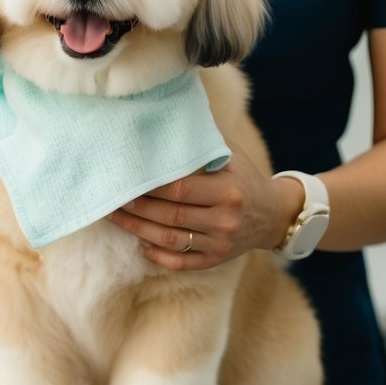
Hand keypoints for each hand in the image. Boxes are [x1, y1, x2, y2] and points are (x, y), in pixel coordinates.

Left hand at [107, 146, 302, 270]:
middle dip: (137, 209)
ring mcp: (220, 243)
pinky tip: (141, 245)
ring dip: (138, 231)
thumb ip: (202, 143)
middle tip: (111, 199)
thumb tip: (164, 122)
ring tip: (116, 218)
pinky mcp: (216, 260)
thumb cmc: (245, 177)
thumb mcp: (231, 155)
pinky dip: (159, 256)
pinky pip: (182, 262)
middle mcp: (224, 220)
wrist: (274, 214)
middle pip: (170, 216)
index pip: (180, 190)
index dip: (150, 187)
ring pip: (171, 240)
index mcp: (228, 190)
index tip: (127, 179)